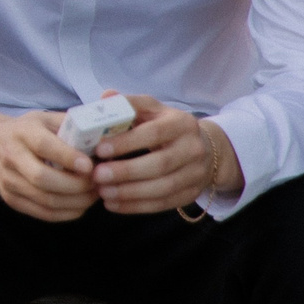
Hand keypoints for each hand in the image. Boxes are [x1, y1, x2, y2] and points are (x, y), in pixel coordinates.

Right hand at [0, 109, 97, 221]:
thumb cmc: (26, 131)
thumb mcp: (44, 119)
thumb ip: (71, 125)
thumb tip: (104, 137)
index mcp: (22, 133)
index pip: (44, 146)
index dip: (68, 157)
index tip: (90, 165)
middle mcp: (12, 157)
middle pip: (43, 179)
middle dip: (77, 185)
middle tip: (98, 182)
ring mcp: (9, 182)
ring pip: (47, 201)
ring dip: (77, 201)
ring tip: (95, 194)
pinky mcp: (11, 199)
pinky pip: (44, 214)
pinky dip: (68, 213)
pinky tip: (81, 204)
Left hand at [88, 95, 235, 215]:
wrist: (206, 149)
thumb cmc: (166, 126)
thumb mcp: (152, 110)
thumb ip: (129, 105)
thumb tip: (105, 98)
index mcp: (180, 123)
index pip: (153, 133)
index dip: (126, 142)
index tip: (100, 150)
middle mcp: (193, 148)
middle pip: (159, 164)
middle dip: (125, 172)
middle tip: (97, 175)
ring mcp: (195, 173)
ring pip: (162, 188)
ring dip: (129, 193)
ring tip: (102, 192)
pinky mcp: (191, 193)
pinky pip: (163, 203)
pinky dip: (136, 206)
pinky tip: (113, 204)